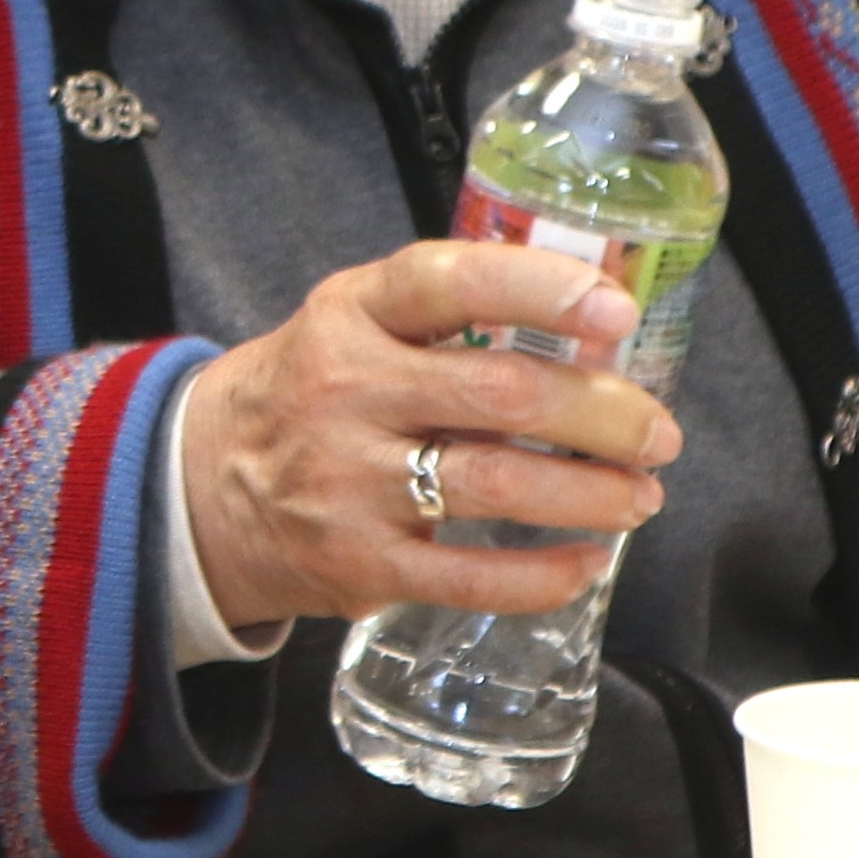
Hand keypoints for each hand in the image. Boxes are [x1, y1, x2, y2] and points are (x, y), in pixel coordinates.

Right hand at [179, 240, 677, 630]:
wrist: (202, 485)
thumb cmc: (312, 393)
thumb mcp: (354, 323)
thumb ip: (453, 314)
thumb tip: (599, 315)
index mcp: (350, 314)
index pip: (447, 281)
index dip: (539, 288)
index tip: (616, 308)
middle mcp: (344, 391)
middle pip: (498, 394)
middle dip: (602, 413)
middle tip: (656, 432)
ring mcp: (347, 481)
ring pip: (496, 485)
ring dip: (590, 493)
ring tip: (640, 495)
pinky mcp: (357, 561)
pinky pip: (468, 576)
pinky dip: (542, 574)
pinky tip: (585, 562)